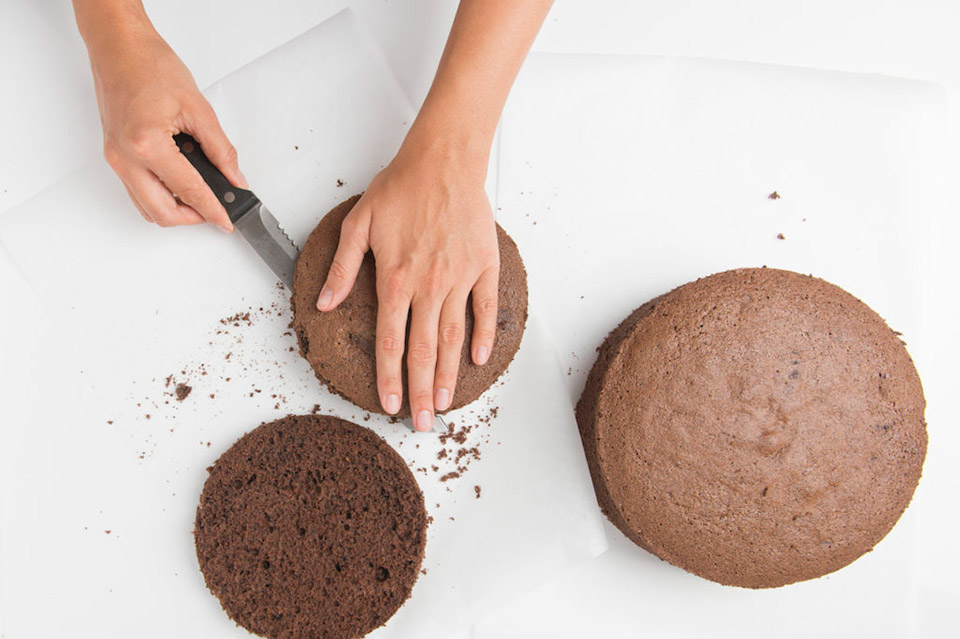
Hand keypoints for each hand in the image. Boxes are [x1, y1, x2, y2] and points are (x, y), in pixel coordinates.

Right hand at [87, 24, 244, 229]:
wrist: (119, 48)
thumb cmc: (150, 65)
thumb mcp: (198, 108)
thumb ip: (221, 150)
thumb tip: (235, 178)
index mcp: (147, 144)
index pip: (188, 191)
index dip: (212, 211)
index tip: (226, 221)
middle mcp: (125, 157)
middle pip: (162, 213)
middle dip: (192, 218)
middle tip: (215, 211)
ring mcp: (116, 159)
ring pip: (146, 208)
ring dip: (174, 210)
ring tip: (199, 197)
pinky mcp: (114, 156)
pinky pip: (136, 192)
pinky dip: (159, 196)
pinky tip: (179, 185)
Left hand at [316, 141, 499, 431]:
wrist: (443, 161)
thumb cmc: (400, 188)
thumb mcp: (357, 225)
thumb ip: (342, 269)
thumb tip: (324, 304)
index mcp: (395, 279)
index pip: (391, 342)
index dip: (390, 378)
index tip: (389, 405)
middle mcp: (429, 285)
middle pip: (423, 351)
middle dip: (421, 392)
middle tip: (421, 424)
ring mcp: (460, 278)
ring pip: (453, 338)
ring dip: (449, 374)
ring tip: (445, 404)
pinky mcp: (483, 266)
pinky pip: (486, 309)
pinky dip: (484, 336)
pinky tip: (479, 359)